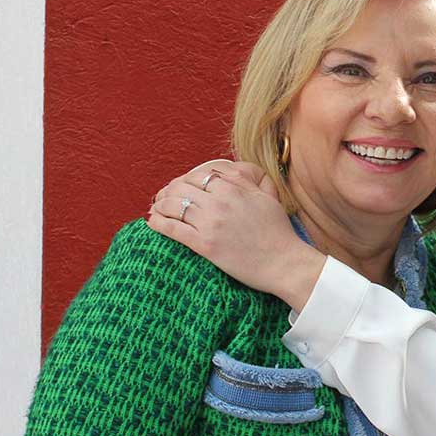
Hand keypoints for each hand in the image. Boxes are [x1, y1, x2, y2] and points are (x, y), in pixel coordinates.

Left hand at [146, 160, 323, 309]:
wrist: (284, 262)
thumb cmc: (278, 232)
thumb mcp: (265, 197)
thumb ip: (244, 182)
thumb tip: (226, 173)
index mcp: (234, 187)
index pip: (197, 175)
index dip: (184, 180)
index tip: (180, 187)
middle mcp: (220, 201)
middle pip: (181, 186)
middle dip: (168, 190)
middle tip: (162, 198)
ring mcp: (211, 222)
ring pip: (173, 205)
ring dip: (160, 205)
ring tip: (156, 209)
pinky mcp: (205, 244)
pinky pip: (172, 228)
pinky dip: (158, 223)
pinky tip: (152, 222)